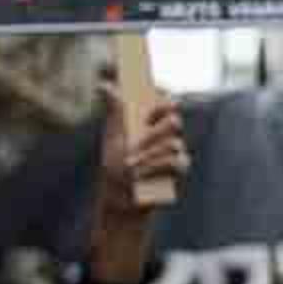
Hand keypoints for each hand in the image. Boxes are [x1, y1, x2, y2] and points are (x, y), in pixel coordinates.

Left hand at [89, 84, 187, 283]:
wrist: (120, 199)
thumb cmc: (115, 166)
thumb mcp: (113, 137)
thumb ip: (115, 111)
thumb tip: (104, 85)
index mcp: (149, 122)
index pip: (164, 101)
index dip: (164, 94)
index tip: (158, 91)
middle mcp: (164, 134)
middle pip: (173, 119)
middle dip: (160, 125)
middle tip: (146, 123)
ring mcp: (174, 151)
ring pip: (173, 142)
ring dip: (149, 153)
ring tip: (131, 165)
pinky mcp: (179, 169)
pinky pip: (177, 162)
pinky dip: (157, 168)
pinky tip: (144, 174)